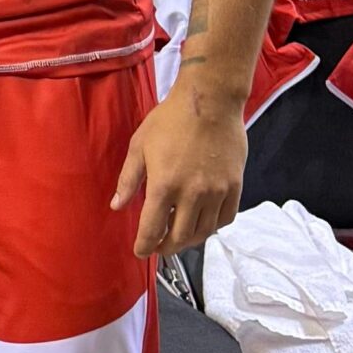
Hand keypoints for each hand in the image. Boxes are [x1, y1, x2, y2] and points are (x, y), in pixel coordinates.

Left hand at [112, 84, 246, 256]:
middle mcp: (192, 194)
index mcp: (164, 186)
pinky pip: (225, 218)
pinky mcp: (235, 185)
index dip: (145, 246)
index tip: (141, 251)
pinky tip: (202, 223)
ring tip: (179, 236)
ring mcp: (217, 191)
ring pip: (204, 231)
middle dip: (167, 248)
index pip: (152, 230)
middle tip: (159, 246)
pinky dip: (213, 227)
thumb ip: (128, 180)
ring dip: (189, 240)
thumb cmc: (170, 120)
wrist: (210, 101)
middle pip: (180, 237)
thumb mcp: (139, 146)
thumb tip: (117, 206)